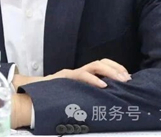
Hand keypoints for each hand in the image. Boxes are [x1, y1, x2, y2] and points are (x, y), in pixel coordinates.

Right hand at [13, 58, 131, 89]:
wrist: (33, 95)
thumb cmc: (54, 98)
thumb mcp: (75, 96)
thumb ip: (87, 94)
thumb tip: (107, 99)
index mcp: (83, 75)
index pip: (102, 64)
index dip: (116, 67)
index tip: (127, 76)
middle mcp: (79, 71)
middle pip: (101, 62)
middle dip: (116, 68)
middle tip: (127, 78)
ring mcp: (72, 73)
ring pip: (94, 65)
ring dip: (109, 71)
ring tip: (119, 80)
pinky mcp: (66, 77)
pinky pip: (81, 75)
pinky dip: (93, 79)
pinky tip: (102, 85)